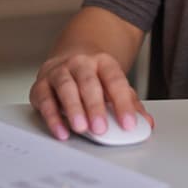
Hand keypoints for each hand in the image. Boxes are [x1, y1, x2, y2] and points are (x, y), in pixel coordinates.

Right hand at [29, 50, 152, 140]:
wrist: (70, 56)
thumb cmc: (95, 76)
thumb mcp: (114, 85)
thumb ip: (130, 103)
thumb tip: (147, 123)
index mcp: (103, 62)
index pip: (115, 80)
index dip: (123, 103)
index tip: (128, 124)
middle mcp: (80, 63)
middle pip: (88, 82)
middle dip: (95, 106)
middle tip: (100, 128)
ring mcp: (59, 72)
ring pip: (65, 87)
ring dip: (73, 108)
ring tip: (81, 128)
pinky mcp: (40, 85)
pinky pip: (44, 100)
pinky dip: (52, 117)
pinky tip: (61, 131)